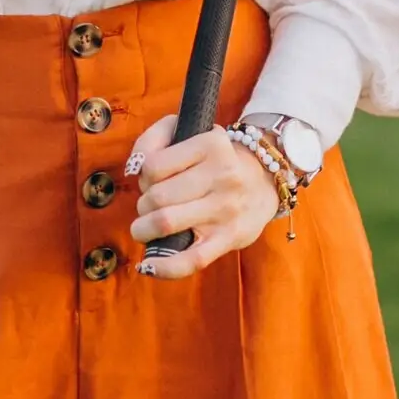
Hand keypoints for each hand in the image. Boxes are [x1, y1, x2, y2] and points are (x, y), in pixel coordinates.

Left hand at [126, 113, 279, 278]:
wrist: (264, 181)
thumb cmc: (216, 158)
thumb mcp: (191, 131)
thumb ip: (153, 139)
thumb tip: (133, 168)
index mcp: (211, 145)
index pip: (153, 165)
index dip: (143, 175)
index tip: (151, 179)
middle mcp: (223, 176)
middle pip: (157, 196)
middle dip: (143, 203)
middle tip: (150, 204)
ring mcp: (226, 210)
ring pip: (166, 222)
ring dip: (144, 229)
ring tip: (145, 228)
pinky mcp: (229, 239)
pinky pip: (192, 259)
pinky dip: (165, 267)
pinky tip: (149, 265)